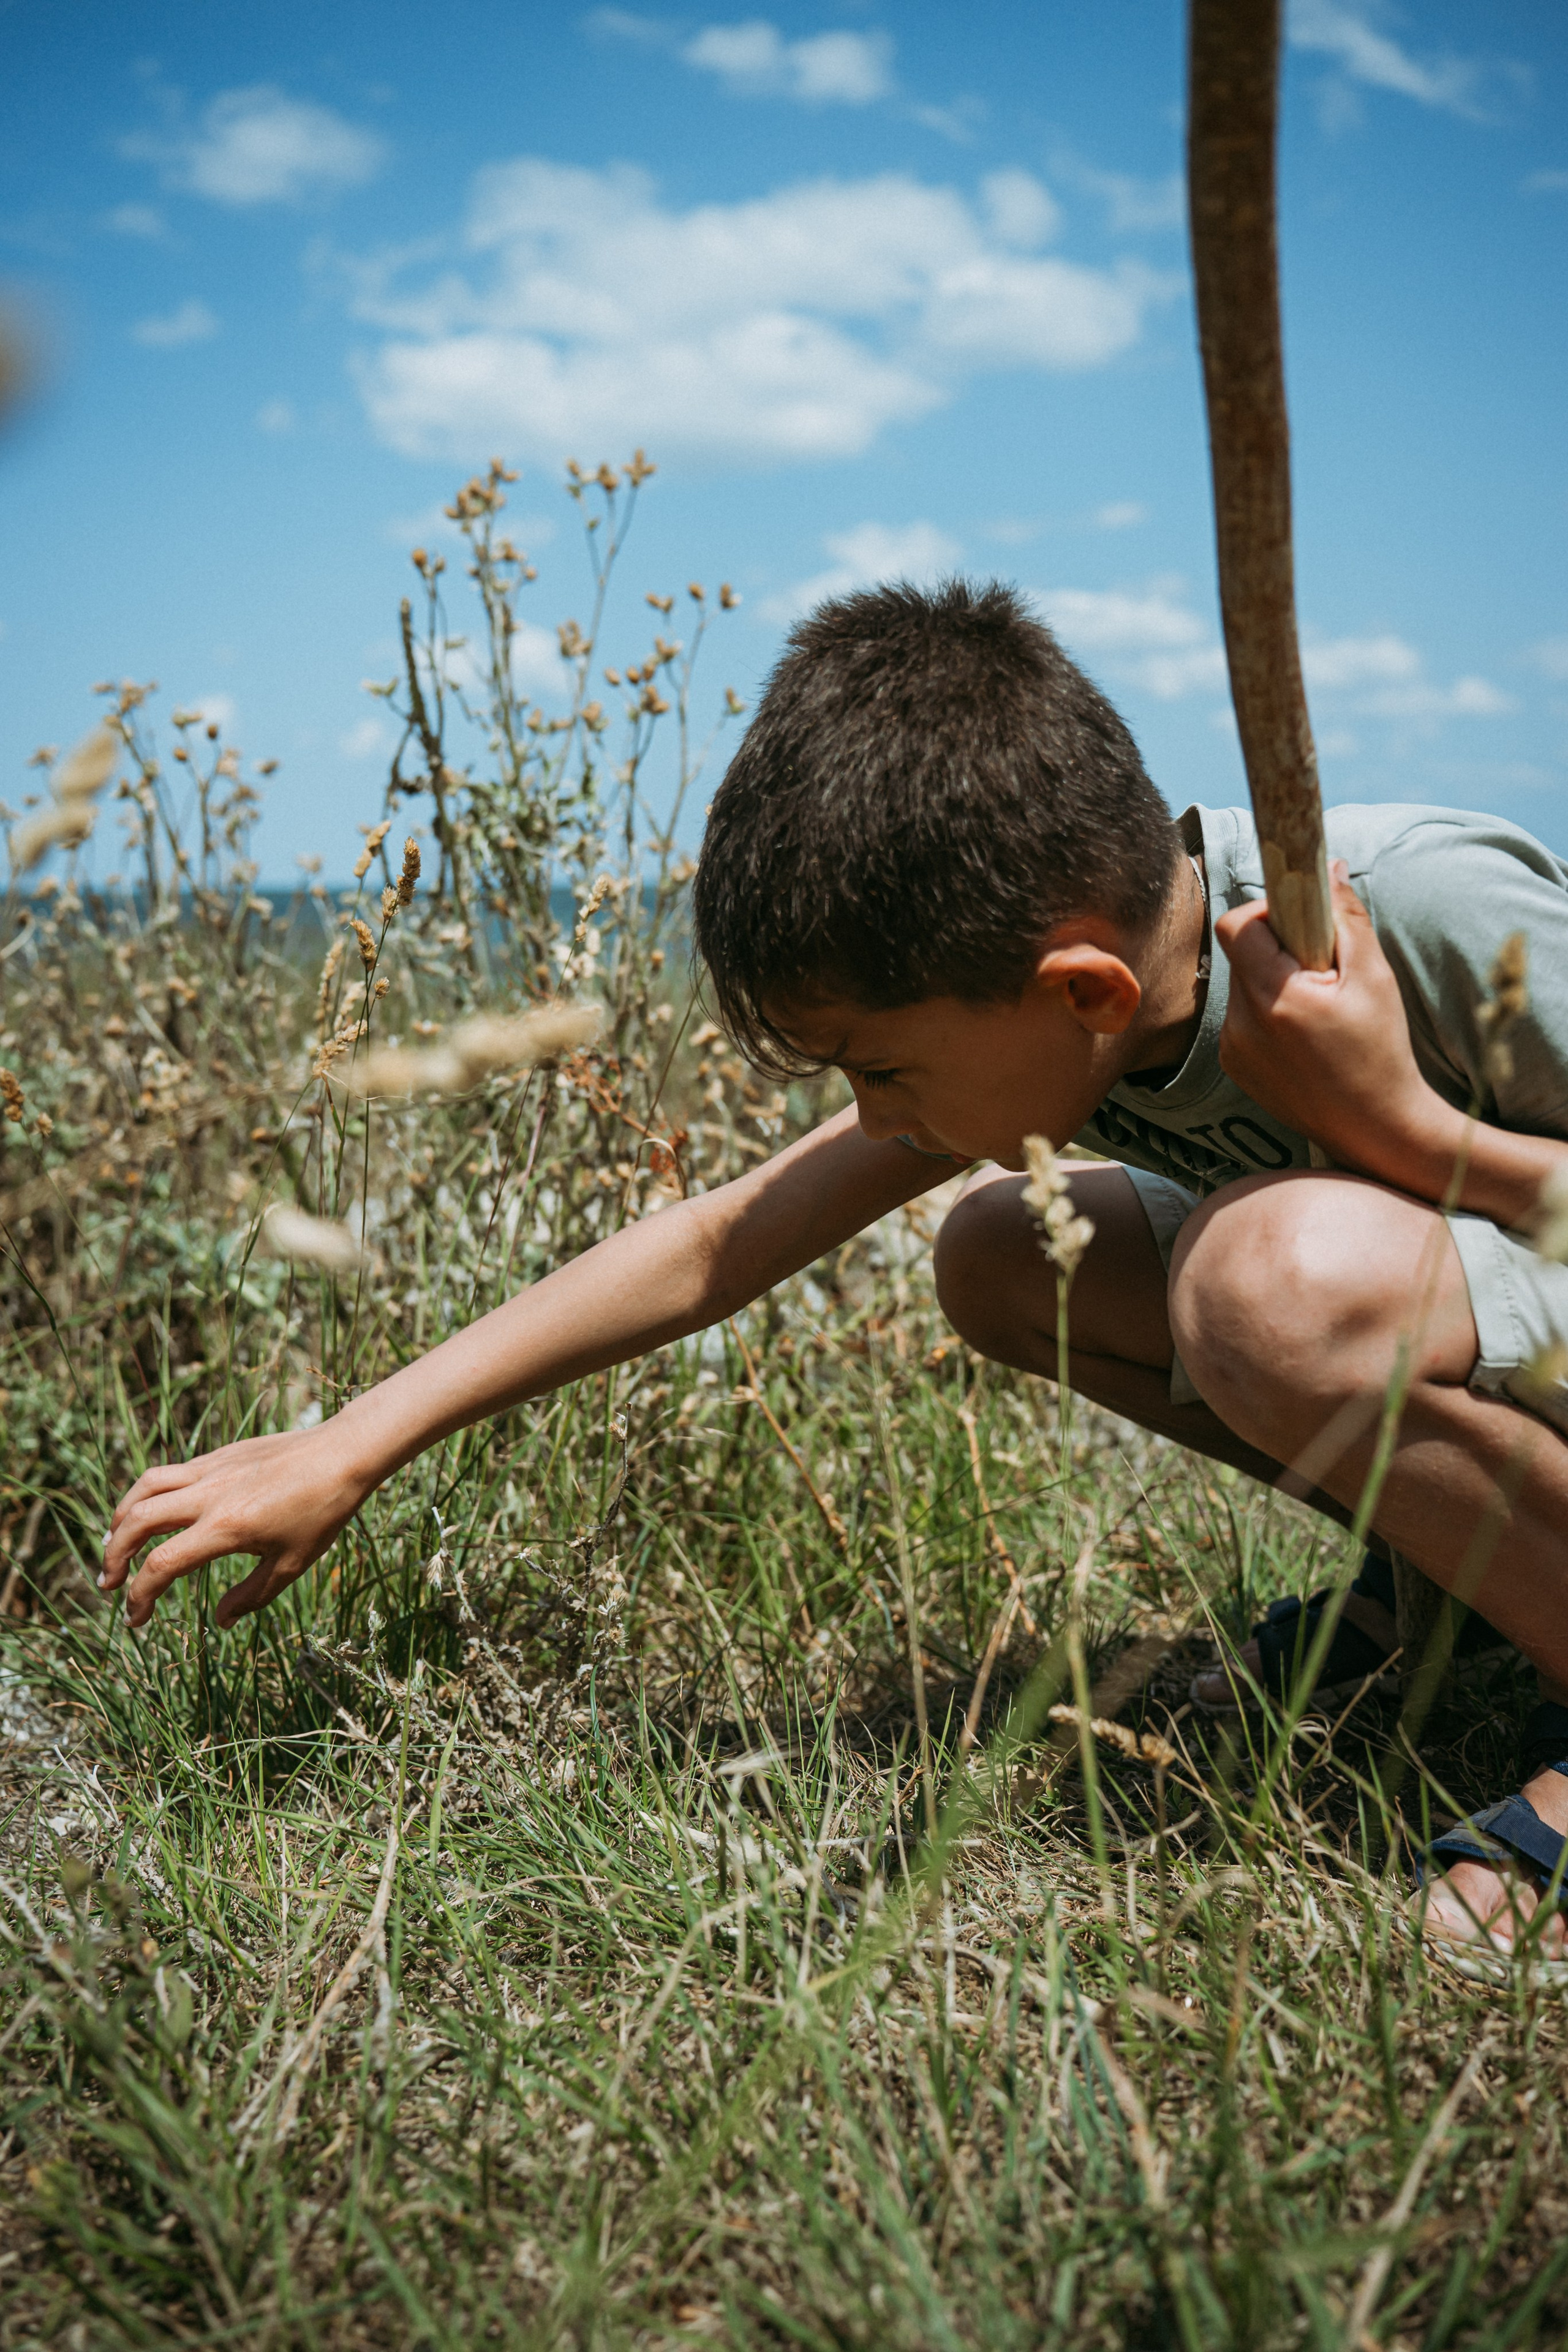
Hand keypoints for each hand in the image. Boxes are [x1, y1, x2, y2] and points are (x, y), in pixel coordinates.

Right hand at [100, 1424, 371, 1629]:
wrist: (344, 1453)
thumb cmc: (324, 1512)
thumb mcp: (292, 1565)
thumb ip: (251, 1596)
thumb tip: (219, 1620)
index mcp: (226, 1528)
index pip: (161, 1565)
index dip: (140, 1597)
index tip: (135, 1620)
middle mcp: (209, 1495)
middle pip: (137, 1522)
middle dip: (114, 1556)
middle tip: (109, 1583)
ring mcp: (210, 1470)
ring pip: (144, 1488)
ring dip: (120, 1518)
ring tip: (114, 1545)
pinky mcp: (217, 1455)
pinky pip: (168, 1474)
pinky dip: (147, 1495)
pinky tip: (153, 1514)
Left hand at [1216, 861, 1447, 1181]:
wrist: (1373, 1129)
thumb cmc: (1380, 1051)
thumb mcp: (1373, 977)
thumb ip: (1346, 918)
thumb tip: (1327, 867)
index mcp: (1275, 998)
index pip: (1238, 925)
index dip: (1268, 913)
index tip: (1305, 927)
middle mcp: (1242, 1024)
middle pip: (1240, 952)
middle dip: (1278, 947)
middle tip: (1321, 970)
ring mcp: (1232, 1048)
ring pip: (1243, 983)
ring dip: (1274, 980)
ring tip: (1317, 1009)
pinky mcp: (1233, 1065)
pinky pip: (1242, 1015)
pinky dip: (1269, 1011)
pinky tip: (1304, 1037)